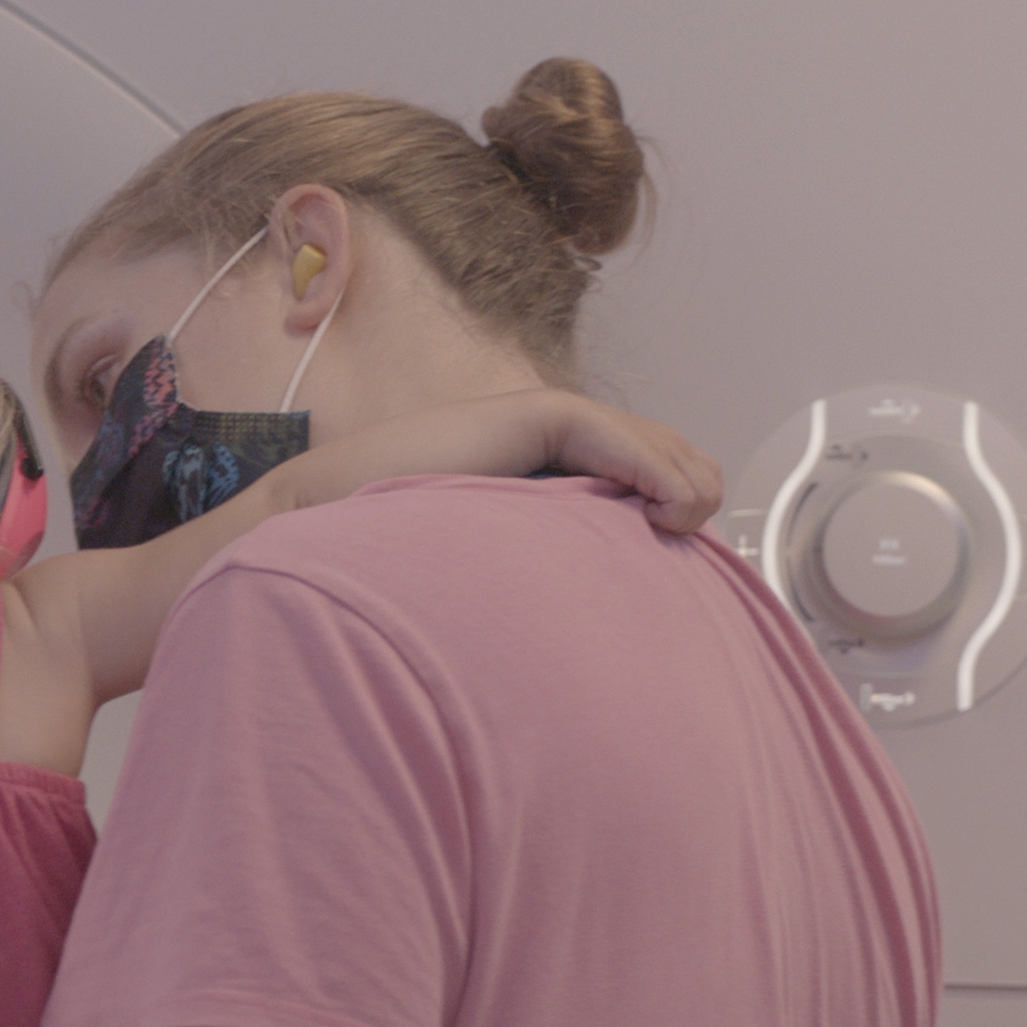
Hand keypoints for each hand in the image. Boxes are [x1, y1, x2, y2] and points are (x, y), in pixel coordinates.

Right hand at [301, 388, 723, 538]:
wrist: (331, 526)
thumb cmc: (403, 561)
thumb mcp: (508, 570)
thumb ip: (555, 565)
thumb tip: (607, 610)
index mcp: (555, 469)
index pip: (654, 476)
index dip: (682, 512)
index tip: (679, 564)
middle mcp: (559, 438)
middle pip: (673, 457)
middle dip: (694, 501)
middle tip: (680, 549)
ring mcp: (548, 421)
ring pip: (662, 446)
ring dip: (684, 491)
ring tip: (670, 531)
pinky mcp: (536, 415)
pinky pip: (622, 440)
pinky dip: (659, 476)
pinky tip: (663, 512)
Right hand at [538, 392, 724, 534]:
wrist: (558, 423)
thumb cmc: (577, 451)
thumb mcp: (620, 471)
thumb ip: (641, 486)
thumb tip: (650, 515)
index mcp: (672, 448)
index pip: (710, 484)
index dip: (688, 509)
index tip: (655, 514)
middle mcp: (678, 446)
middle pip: (714, 495)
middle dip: (687, 517)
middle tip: (651, 517)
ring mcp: (671, 450)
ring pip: (707, 500)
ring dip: (677, 519)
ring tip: (644, 512)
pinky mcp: (657, 460)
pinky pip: (685, 501)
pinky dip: (665, 516)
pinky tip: (638, 507)